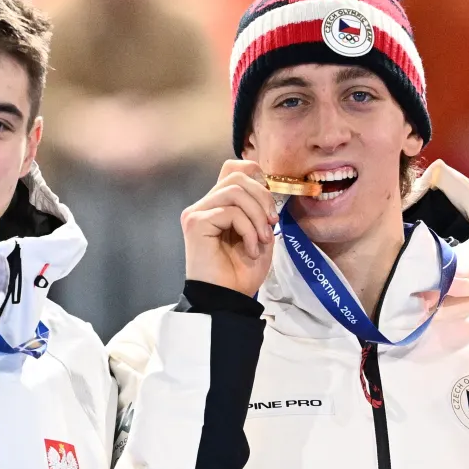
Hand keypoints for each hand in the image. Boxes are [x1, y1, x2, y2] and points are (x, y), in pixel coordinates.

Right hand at [182, 160, 277, 296]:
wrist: (228, 299)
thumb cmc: (241, 272)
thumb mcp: (260, 234)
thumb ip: (259, 209)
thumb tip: (267, 187)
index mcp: (218, 205)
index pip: (234, 169)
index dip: (257, 178)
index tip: (270, 205)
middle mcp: (204, 205)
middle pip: (237, 176)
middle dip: (263, 198)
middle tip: (272, 224)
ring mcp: (197, 213)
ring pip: (236, 191)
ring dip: (257, 216)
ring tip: (262, 240)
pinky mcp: (195, 223)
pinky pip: (230, 212)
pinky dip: (248, 230)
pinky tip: (251, 250)